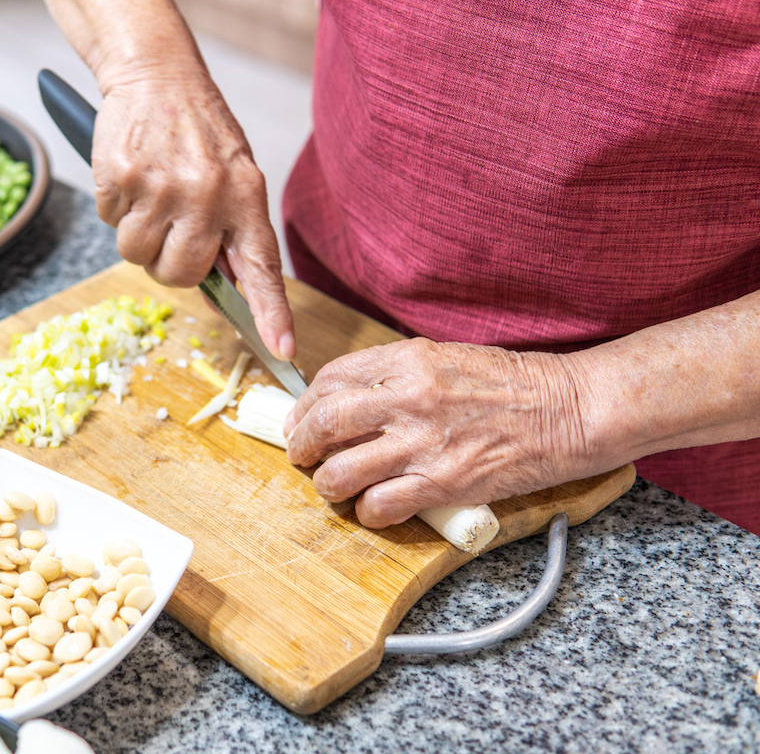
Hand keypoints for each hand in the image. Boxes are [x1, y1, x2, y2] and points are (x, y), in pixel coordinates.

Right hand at [92, 72, 295, 359]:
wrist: (156, 71)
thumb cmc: (198, 129)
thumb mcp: (234, 175)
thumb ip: (231, 232)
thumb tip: (226, 295)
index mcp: (245, 195)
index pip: (262, 266)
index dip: (272, 313)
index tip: (283, 351)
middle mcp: (207, 193)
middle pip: (182, 274)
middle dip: (170, 263)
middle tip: (171, 226)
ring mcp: (162, 187)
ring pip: (138, 256)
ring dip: (138, 236)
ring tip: (151, 193)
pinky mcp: (121, 178)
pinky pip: (111, 224)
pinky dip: (116, 208)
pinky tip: (132, 176)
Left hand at [282, 338, 594, 526]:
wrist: (570, 409)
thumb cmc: (515, 384)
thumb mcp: (447, 358)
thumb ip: (399, 374)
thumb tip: (356, 396)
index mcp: (407, 360)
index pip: (331, 380)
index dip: (307, 404)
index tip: (303, 419)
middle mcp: (407, 397)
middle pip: (324, 423)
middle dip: (301, 444)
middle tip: (301, 455)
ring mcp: (422, 442)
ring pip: (341, 472)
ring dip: (328, 484)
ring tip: (333, 486)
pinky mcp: (442, 483)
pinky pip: (380, 505)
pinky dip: (368, 513)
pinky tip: (374, 510)